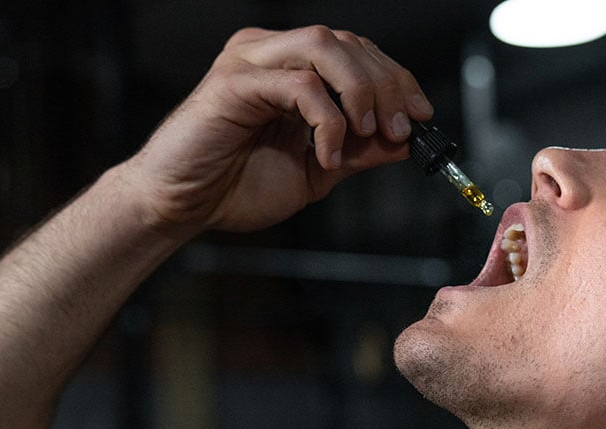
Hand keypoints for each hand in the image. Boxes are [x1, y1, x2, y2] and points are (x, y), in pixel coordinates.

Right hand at [120, 26, 432, 232]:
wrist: (182, 208)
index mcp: (290, 67)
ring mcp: (249, 62)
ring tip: (369, 132)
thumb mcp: (318, 170)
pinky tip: (327, 154)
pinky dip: (326, 120)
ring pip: (324, 46)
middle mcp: (270, 53)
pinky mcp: (233, 83)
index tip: (422, 115)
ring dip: (360, 89)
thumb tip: (405, 141)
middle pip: (347, 43)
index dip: (396, 78)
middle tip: (401, 129)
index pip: (356, 52)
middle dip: (386, 85)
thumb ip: (359, 151)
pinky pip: (298, 84)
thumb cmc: (236, 186)